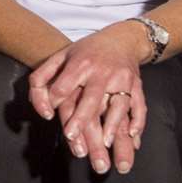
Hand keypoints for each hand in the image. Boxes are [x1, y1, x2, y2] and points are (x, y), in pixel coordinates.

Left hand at [27, 23, 149, 174]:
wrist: (121, 39)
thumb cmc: (86, 52)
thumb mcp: (60, 57)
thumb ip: (41, 79)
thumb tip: (43, 110)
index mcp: (80, 64)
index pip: (64, 85)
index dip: (55, 99)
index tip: (50, 114)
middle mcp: (102, 72)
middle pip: (92, 98)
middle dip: (81, 117)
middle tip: (71, 136)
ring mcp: (122, 79)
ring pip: (118, 104)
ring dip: (113, 125)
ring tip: (106, 143)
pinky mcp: (137, 86)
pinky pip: (139, 105)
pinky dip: (138, 120)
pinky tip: (133, 136)